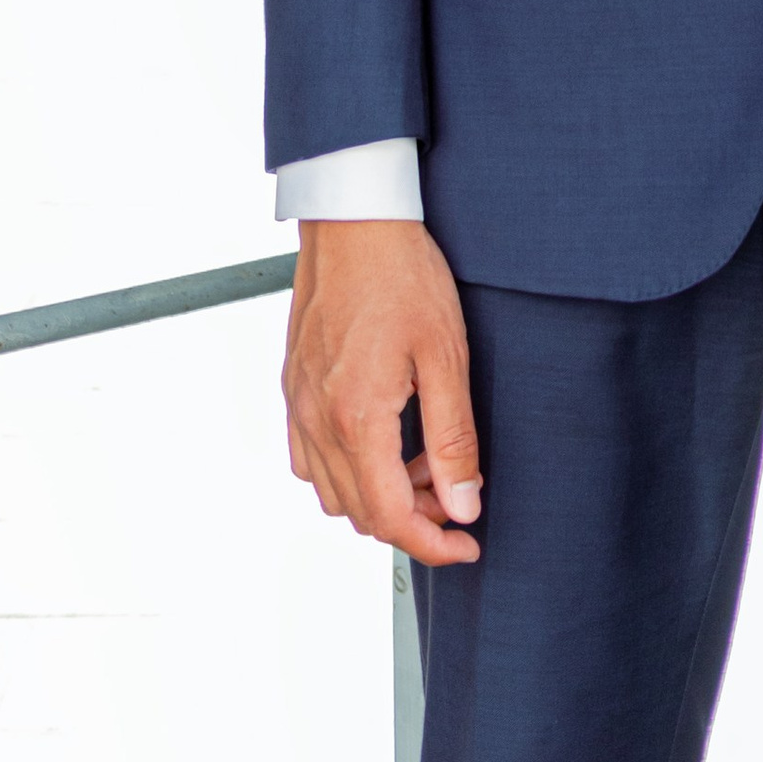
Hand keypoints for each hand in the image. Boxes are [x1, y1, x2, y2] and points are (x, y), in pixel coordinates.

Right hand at [283, 220, 481, 564]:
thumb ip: (453, 438)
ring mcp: (298, 404)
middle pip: (360, 513)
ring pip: (331, 491)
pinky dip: (347, 469)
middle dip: (414, 519)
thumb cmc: (403, 275)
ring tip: (426, 461)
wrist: (353, 217)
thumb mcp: (446, 355)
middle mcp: (317, 421)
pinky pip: (309, 457)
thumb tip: (464, 505)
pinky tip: (384, 440)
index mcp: (356, 419)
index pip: (392, 517)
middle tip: (459, 492)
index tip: (468, 543)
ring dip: (379, 495)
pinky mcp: (293, 385)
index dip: (434, 544)